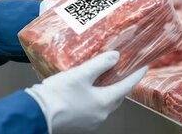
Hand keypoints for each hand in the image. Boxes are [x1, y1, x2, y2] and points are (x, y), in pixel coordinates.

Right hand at [25, 51, 146, 133]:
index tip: (144, 67)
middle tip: (124, 72)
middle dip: (122, 85)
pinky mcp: (80, 123)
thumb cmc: (58, 94)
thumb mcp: (80, 73)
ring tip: (104, 79)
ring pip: (105, 104)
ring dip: (108, 92)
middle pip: (117, 97)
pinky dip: (96, 98)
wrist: (37, 113)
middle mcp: (101, 114)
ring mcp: (90, 121)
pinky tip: (88, 91)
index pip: (126, 86)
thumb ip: (99, 64)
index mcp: (103, 102)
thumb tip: (116, 57)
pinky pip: (94, 109)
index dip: (136, 75)